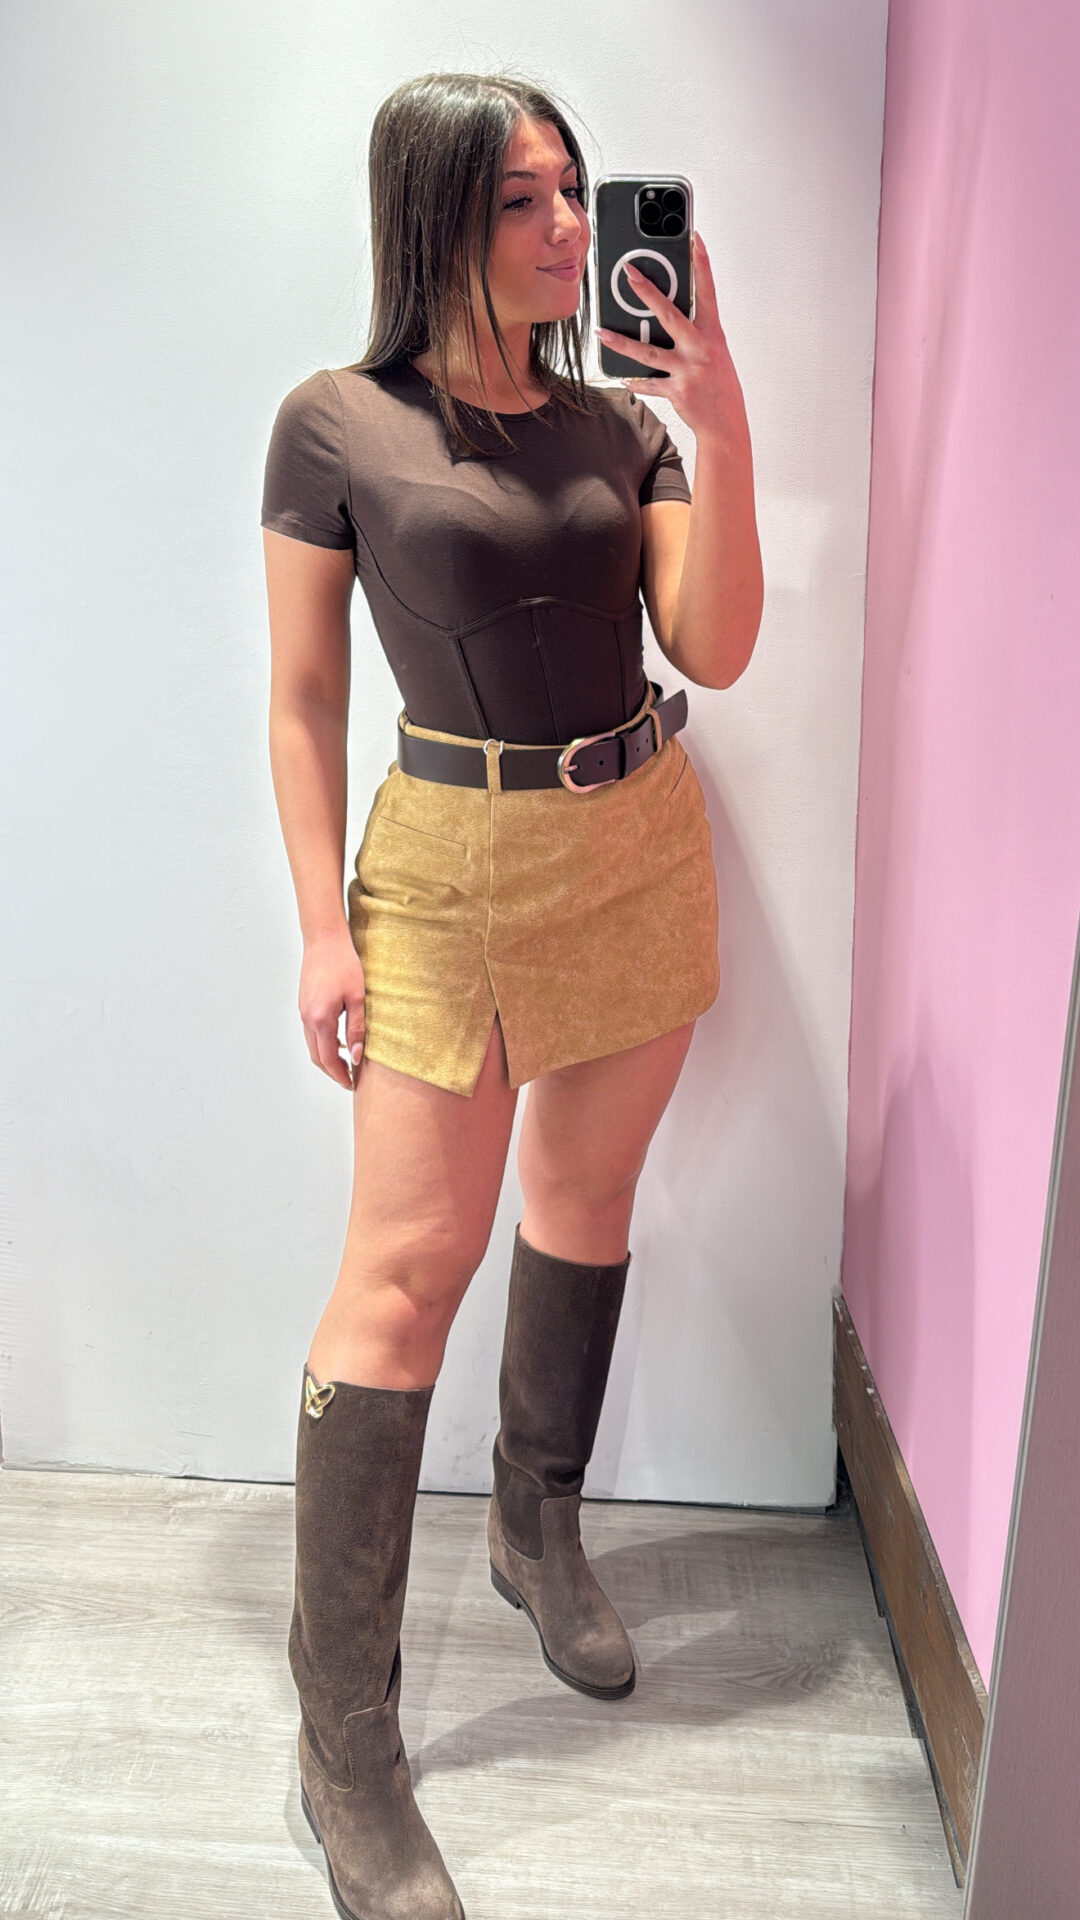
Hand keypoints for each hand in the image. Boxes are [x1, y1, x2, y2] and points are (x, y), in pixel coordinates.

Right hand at [299, 928, 366, 1090]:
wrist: (324, 940)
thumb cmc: (344, 964)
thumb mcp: (357, 998)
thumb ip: (357, 1029)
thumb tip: (356, 1056)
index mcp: (321, 1019)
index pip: (328, 1059)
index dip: (340, 1075)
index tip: (352, 1084)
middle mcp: (307, 1019)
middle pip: (316, 1056)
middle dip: (332, 1072)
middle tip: (349, 1079)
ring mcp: (303, 1012)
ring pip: (312, 1045)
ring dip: (327, 1059)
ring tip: (346, 1064)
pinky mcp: (304, 1004)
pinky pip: (311, 1033)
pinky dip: (322, 1044)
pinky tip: (338, 1041)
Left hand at [597, 231, 748, 453]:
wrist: (726, 424)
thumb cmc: (720, 386)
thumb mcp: (715, 353)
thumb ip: (694, 334)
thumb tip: (666, 319)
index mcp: (713, 334)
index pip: (707, 291)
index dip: (701, 264)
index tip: (693, 239)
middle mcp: (701, 348)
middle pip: (669, 314)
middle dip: (647, 291)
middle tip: (629, 273)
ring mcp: (688, 370)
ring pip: (648, 352)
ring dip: (622, 342)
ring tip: (602, 333)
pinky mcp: (677, 391)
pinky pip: (649, 383)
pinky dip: (635, 381)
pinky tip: (623, 377)